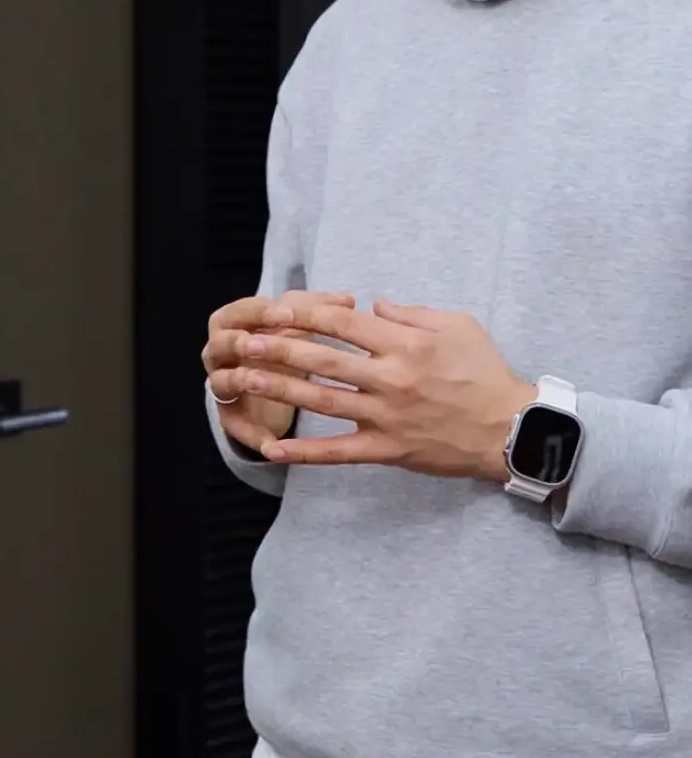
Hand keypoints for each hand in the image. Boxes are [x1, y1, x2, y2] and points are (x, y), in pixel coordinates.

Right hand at [204, 291, 354, 454]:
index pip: (245, 310)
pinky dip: (252, 434)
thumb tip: (349, 300)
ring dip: (236, 380)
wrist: (276, 390)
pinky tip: (272, 443)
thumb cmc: (291, 348)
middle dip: (240, 340)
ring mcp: (223, 384)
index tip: (291, 313)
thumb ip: (319, 312)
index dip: (264, 310)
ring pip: (219, 380)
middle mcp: (223, 351)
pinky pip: (234, 425)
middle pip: (221, 340)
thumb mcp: (302, 327)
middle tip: (260, 342)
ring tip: (254, 382)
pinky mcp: (230, 416)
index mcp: (239, 322)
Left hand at [223, 297, 533, 477]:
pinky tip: (272, 448)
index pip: (343, 323)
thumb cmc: (486, 373)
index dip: (305, 314)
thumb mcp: (457, 326)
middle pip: (323, 360)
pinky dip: (304, 452)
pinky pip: (339, 451)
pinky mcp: (389, 450)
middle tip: (243, 341)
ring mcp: (388, 416)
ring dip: (281, 391)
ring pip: (323, 401)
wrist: (515, 430)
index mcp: (405, 344)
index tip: (275, 309)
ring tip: (246, 380)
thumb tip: (372, 304)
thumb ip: (411, 313)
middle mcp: (392, 378)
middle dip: (278, 349)